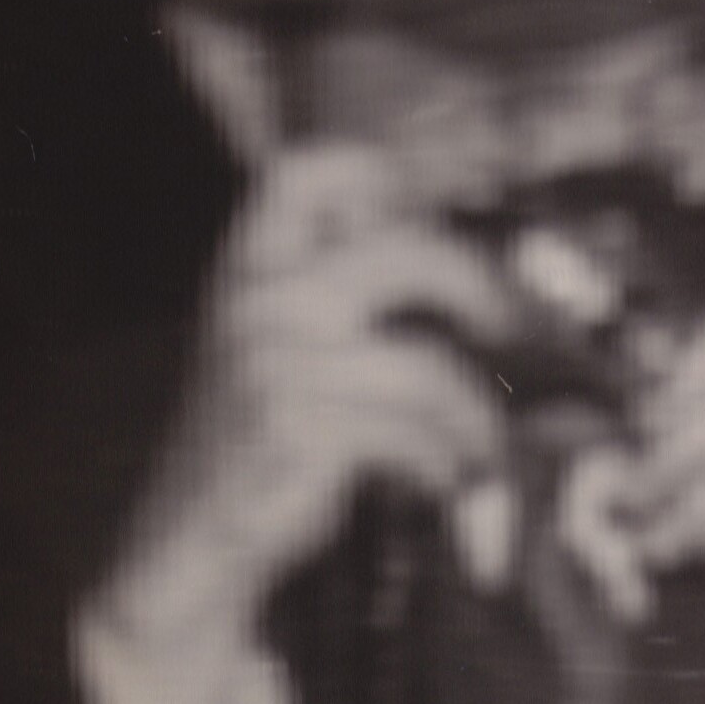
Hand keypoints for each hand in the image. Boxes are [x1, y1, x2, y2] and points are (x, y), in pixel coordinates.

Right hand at [115, 143, 524, 659]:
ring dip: (475, 417)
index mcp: (249, 264)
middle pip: (404, 251)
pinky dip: (450, 466)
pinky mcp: (299, 428)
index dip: (378, 171)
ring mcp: (275, 362)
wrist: (198, 532)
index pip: (305, 173)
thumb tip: (462, 269)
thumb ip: (343, 293)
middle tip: (505, 322)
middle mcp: (258, 298)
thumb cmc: (264, 435)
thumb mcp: (284, 344)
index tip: (433, 200)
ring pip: (430, 366)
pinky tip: (444, 481)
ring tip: (480, 446)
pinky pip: (420, 436)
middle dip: (476, 285)